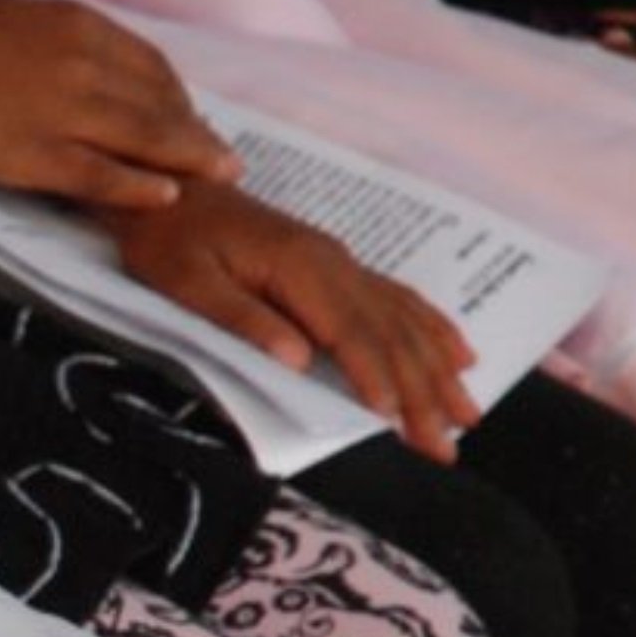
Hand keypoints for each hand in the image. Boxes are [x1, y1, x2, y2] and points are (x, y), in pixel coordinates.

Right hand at [0, 0, 236, 208]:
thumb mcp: (11, 17)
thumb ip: (55, 40)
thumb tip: (82, 63)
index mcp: (76, 25)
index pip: (152, 65)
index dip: (180, 97)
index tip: (190, 118)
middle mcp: (81, 63)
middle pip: (161, 103)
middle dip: (198, 133)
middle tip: (222, 157)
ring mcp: (60, 111)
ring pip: (147, 139)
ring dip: (190, 161)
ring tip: (217, 179)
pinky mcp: (33, 155)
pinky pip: (103, 176)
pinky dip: (141, 188)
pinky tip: (165, 197)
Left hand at [98, 179, 478, 459]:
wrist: (167, 187)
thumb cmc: (168, 238)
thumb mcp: (186, 281)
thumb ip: (242, 318)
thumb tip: (299, 361)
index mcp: (299, 267)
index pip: (352, 333)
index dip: (379, 380)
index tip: (401, 424)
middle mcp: (333, 261)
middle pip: (390, 335)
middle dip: (422, 393)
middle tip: (446, 448)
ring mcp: (340, 261)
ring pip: (404, 320)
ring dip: (438, 371)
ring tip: (467, 416)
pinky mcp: (336, 263)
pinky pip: (398, 298)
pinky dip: (433, 329)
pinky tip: (460, 355)